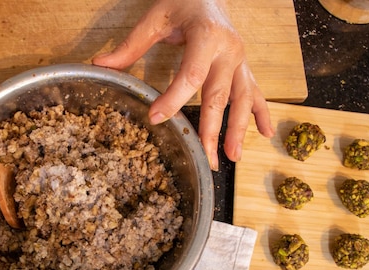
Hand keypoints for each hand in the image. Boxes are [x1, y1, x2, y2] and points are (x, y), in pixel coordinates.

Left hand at [92, 0, 273, 170]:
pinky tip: (266, 133)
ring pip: (243, 98)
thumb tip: (101, 64)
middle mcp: (228, 50)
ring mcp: (240, 60)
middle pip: (219, 95)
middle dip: (212, 128)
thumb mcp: (156, 18)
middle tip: (206, 156)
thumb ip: (131, 44)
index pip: (190, 74)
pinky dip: (262, 113)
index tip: (156, 118)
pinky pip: (256, 91)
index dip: (173, 98)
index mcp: (206, 36)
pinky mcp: (244, 66)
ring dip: (239, 129)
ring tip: (232, 156)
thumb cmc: (184, 3)